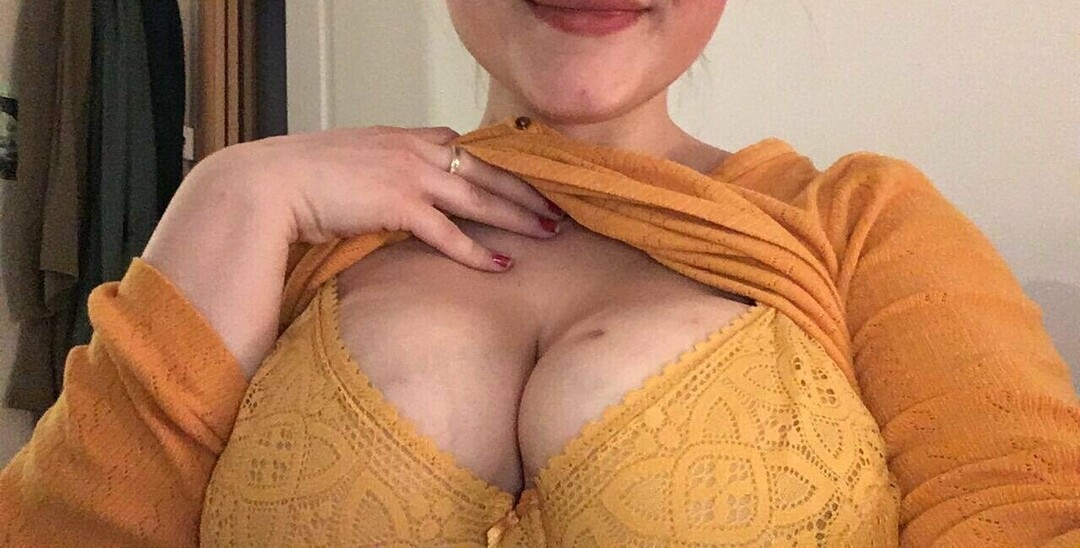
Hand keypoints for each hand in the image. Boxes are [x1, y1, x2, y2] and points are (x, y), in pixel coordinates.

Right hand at [224, 125, 563, 270]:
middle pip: (486, 172)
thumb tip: (402, 194)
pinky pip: (449, 232)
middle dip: (527, 193)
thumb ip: (386, 170)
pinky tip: (501, 265)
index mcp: (406, 137)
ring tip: (550, 234)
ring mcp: (409, 175)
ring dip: (518, 217)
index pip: (468, 150)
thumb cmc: (306, 178)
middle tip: (560, 210)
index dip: (503, 169)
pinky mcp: (398, 205)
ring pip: (479, 197)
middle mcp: (415, 150)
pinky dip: (478, 250)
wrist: (269, 183)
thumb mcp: (355, 162)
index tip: (529, 184)